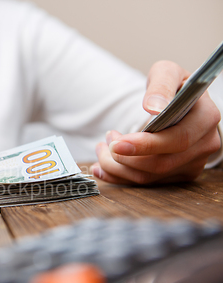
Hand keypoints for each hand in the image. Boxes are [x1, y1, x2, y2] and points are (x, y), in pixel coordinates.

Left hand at [92, 61, 220, 184]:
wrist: (178, 103)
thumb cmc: (173, 87)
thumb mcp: (167, 73)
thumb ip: (161, 85)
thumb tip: (154, 107)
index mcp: (206, 118)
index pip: (178, 140)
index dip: (145, 145)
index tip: (117, 143)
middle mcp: (204, 145)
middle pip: (160, 164)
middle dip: (124, 157)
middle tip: (106, 141)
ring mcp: (193, 163)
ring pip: (149, 177)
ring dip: (117, 166)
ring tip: (103, 148)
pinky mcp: (178, 175)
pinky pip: (146, 182)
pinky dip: (119, 177)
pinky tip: (102, 168)